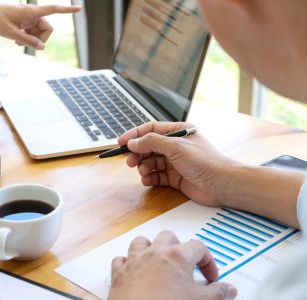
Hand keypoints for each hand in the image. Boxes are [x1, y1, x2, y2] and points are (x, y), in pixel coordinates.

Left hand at [0, 4, 80, 49]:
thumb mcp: (12, 34)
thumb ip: (28, 41)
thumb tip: (42, 48)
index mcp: (31, 12)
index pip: (53, 9)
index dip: (67, 10)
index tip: (80, 8)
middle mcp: (33, 13)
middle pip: (48, 28)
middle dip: (41, 39)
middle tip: (26, 44)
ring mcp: (29, 17)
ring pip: (40, 32)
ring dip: (32, 39)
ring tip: (18, 42)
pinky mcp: (25, 21)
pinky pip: (33, 31)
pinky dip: (28, 37)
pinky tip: (17, 40)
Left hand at [107, 231, 236, 299]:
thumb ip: (218, 293)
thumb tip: (228, 289)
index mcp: (177, 256)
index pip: (198, 247)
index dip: (208, 261)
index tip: (210, 278)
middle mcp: (154, 253)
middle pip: (169, 237)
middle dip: (179, 248)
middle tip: (186, 265)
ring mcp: (134, 261)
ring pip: (142, 242)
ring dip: (151, 249)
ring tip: (159, 261)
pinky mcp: (119, 272)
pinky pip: (121, 259)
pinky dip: (128, 263)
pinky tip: (135, 271)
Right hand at [118, 121, 239, 206]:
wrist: (221, 184)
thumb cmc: (205, 162)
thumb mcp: (175, 146)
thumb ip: (151, 142)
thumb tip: (132, 142)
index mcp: (178, 131)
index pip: (150, 129)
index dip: (134, 135)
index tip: (121, 143)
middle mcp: (175, 145)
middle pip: (148, 147)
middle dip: (137, 154)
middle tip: (130, 162)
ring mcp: (174, 162)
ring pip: (150, 162)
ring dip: (143, 167)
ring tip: (143, 172)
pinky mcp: (174, 177)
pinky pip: (156, 175)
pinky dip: (149, 178)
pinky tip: (148, 180)